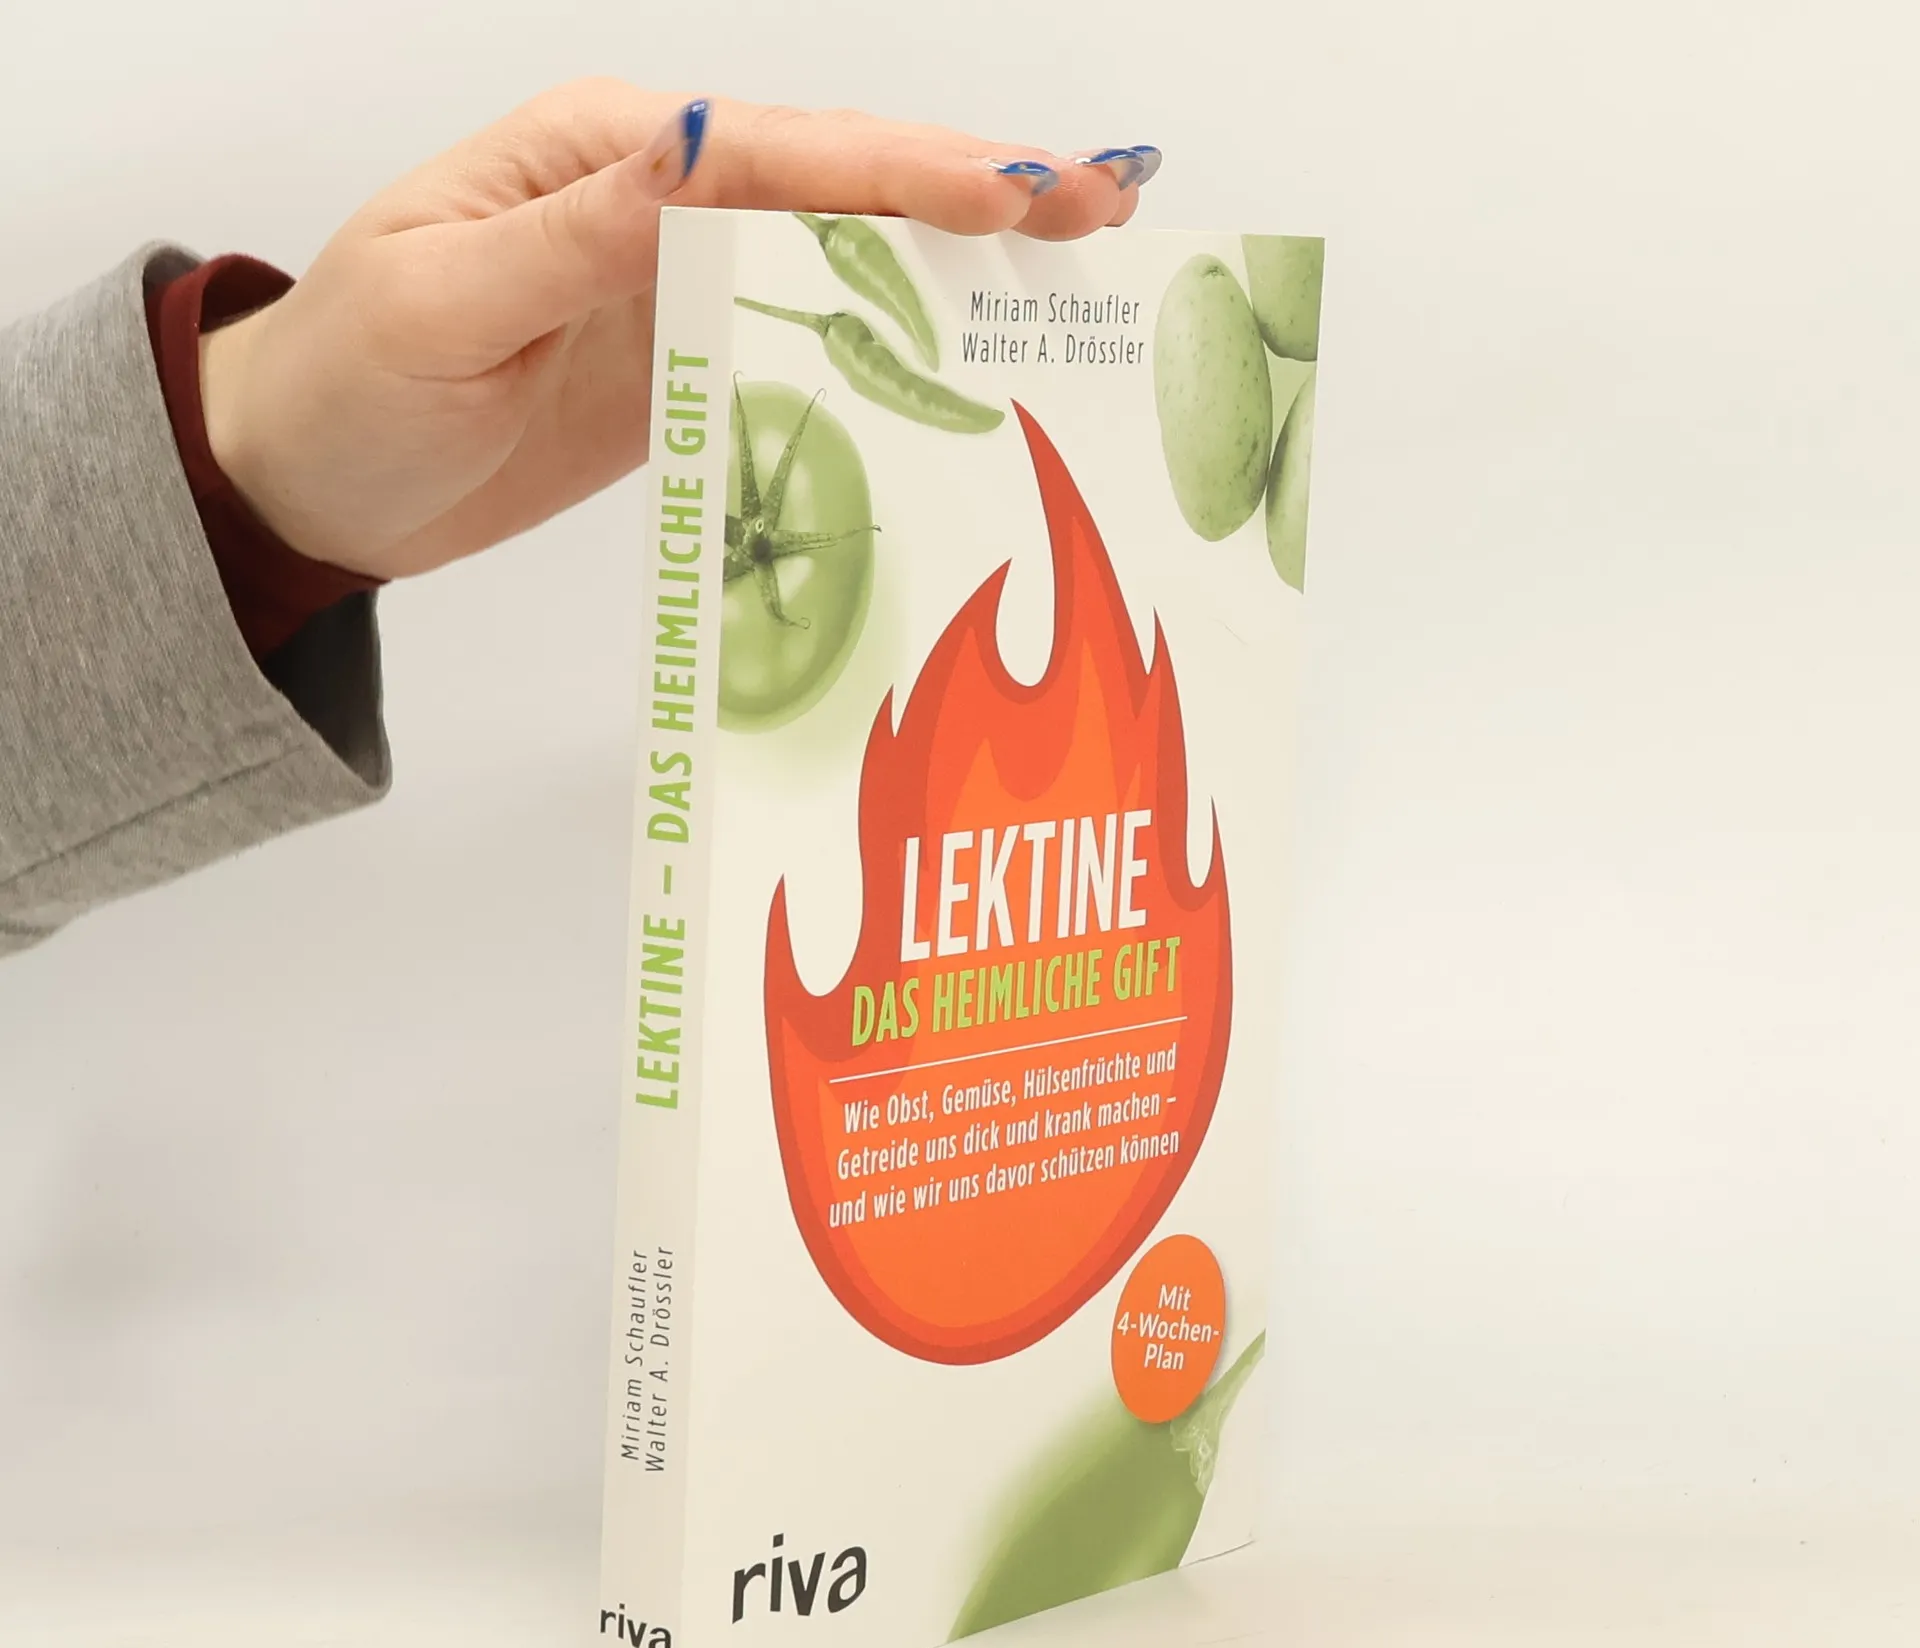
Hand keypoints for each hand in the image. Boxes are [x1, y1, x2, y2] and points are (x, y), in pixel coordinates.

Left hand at [199, 85, 1155, 579]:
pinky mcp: (694, 368)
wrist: (312, 481)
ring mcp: (685, 291)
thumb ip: (576, 232)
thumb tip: (696, 145)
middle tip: (1106, 204)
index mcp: (601, 159)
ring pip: (844, 260)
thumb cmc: (352, 386)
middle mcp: (659, 207)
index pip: (769, 151)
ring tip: (1078, 272)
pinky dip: (898, 346)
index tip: (1016, 193)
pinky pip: (811, 346)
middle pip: (838, 187)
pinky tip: (972, 361)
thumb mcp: (442, 300)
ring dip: (960, 262)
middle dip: (974, 190)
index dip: (900, 170)